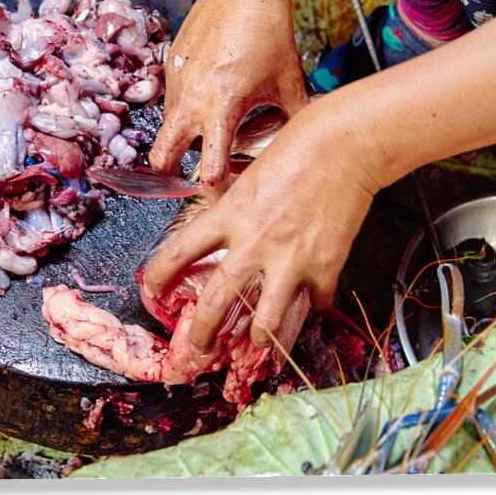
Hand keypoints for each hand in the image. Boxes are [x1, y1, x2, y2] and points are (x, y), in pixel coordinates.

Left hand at [144, 97, 379, 350]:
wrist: (344, 146)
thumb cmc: (295, 149)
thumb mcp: (249, 178)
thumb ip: (235, 210)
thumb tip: (228, 235)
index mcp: (229, 215)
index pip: (180, 252)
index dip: (160, 276)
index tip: (151, 290)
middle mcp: (253, 243)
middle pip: (217, 301)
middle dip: (204, 332)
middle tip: (201, 348)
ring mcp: (289, 260)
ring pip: (265, 321)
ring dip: (259, 337)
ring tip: (257, 342)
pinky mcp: (324, 268)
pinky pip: (315, 302)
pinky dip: (313, 305)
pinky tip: (312, 303)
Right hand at [150, 0, 307, 199]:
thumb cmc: (268, 29)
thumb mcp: (288, 80)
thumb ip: (294, 117)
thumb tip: (303, 141)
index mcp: (222, 108)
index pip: (209, 170)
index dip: (216, 191)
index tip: (226, 197)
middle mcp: (191, 99)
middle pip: (162, 157)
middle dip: (172, 174)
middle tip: (195, 177)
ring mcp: (176, 80)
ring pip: (166, 127)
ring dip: (182, 138)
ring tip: (211, 131)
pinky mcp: (171, 63)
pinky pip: (171, 98)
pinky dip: (185, 107)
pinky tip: (211, 94)